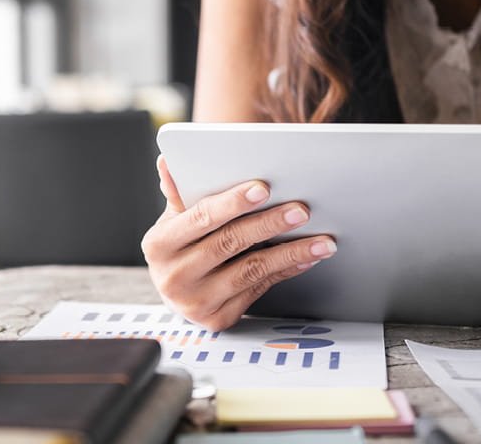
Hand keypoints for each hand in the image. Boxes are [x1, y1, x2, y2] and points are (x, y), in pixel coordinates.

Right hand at [141, 156, 336, 330]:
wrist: (176, 293)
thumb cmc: (180, 246)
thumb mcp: (174, 219)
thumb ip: (178, 193)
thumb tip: (168, 161)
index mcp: (159, 245)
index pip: (201, 217)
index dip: (233, 202)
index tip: (264, 187)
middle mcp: (174, 276)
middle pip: (230, 243)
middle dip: (270, 224)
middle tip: (302, 210)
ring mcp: (196, 302)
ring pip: (251, 270)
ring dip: (291, 253)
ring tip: (321, 240)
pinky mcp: (218, 319)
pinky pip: (260, 290)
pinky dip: (286, 271)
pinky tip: (307, 258)